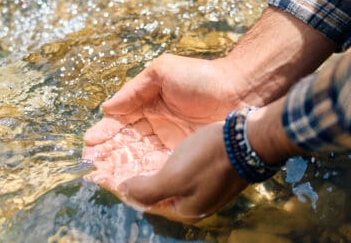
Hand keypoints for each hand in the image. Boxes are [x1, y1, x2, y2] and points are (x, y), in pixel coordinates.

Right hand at [82, 54, 256, 194]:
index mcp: (148, 106)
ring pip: (138, 159)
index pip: (120, 123)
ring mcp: (169, 144)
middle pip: (126, 145)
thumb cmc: (200, 77)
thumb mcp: (161, 73)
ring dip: (119, 168)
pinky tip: (126, 182)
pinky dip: (141, 175)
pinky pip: (157, 168)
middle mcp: (156, 127)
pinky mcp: (183, 158)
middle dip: (107, 155)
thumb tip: (106, 108)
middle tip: (91, 165)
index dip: (104, 134)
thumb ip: (133, 90)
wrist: (239, 91)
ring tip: (102, 176)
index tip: (89, 143)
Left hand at [119, 122, 247, 223]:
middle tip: (112, 159)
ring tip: (127, 151)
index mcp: (183, 210)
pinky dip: (164, 159)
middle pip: (155, 191)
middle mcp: (192, 203)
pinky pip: (180, 168)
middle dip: (133, 176)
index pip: (144, 201)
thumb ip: (146, 189)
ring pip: (167, 178)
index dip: (123, 186)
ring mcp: (203, 187)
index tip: (102, 172)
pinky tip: (155, 145)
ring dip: (147, 166)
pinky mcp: (210, 171)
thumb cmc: (209, 159)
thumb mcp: (174, 177)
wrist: (249, 140)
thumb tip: (124, 192)